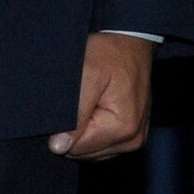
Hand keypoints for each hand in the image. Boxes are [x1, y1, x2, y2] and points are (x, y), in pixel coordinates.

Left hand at [49, 33, 155, 160]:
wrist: (130, 41)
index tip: (73, 102)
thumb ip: (74, 115)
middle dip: (76, 129)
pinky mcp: (132, 134)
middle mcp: (133, 140)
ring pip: (92, 149)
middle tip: (82, 99)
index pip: (77, 148)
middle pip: (85, 152)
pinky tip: (96, 107)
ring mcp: (134, 139)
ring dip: (85, 129)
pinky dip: (94, 129)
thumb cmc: (109, 53)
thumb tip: (58, 147)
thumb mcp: (87, 75)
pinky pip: (102, 143)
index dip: (65, 128)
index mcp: (123, 129)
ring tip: (90, 100)